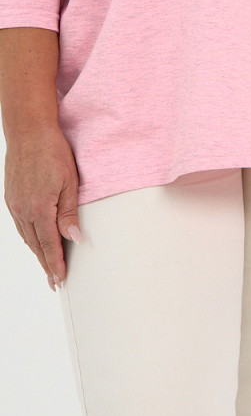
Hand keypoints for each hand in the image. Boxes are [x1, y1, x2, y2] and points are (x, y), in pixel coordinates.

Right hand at [4, 123, 80, 290]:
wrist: (29, 133)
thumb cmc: (54, 152)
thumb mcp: (70, 181)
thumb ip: (69, 212)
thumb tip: (74, 238)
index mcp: (40, 208)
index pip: (49, 244)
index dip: (55, 263)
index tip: (60, 279)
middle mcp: (23, 210)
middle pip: (36, 245)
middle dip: (46, 264)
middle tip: (54, 282)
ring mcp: (15, 204)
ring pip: (27, 237)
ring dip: (37, 253)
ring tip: (47, 266)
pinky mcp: (11, 198)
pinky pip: (20, 225)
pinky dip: (29, 237)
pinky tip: (35, 241)